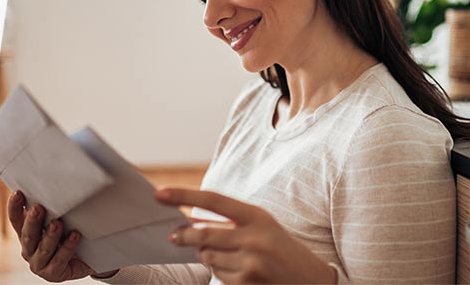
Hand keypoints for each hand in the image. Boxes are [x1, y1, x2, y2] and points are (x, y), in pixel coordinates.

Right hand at [7, 191, 118, 281]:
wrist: (87, 261)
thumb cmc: (70, 238)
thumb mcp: (61, 223)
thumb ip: (54, 212)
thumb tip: (56, 188)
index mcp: (27, 236)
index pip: (17, 221)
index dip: (15, 208)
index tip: (18, 193)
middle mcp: (29, 250)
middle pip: (28, 235)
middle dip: (33, 221)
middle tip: (38, 208)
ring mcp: (39, 264)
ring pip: (43, 249)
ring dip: (50, 235)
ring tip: (58, 223)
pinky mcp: (53, 274)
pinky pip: (59, 260)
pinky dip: (67, 247)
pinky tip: (75, 236)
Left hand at [155, 188, 336, 284]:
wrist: (310, 280)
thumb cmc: (282, 248)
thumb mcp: (262, 226)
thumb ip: (230, 221)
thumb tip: (190, 219)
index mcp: (257, 216)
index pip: (213, 200)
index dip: (183, 195)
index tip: (159, 193)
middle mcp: (254, 237)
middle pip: (202, 233)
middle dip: (183, 235)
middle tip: (173, 236)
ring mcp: (250, 262)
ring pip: (207, 256)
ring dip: (206, 255)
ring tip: (225, 254)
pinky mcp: (246, 282)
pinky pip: (217, 274)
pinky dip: (218, 271)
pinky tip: (237, 269)